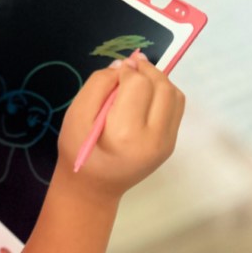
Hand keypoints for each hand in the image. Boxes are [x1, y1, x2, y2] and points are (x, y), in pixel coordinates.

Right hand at [55, 52, 184, 200]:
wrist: (94, 186)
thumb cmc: (79, 151)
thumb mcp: (76, 114)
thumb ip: (98, 85)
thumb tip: (123, 66)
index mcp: (125, 133)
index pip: (139, 85)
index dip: (127, 70)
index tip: (115, 72)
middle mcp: (154, 138)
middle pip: (163, 87)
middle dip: (147, 70)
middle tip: (129, 67)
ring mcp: (167, 142)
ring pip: (174, 95)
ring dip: (158, 80)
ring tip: (137, 80)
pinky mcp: (171, 143)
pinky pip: (175, 108)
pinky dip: (163, 93)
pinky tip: (145, 96)